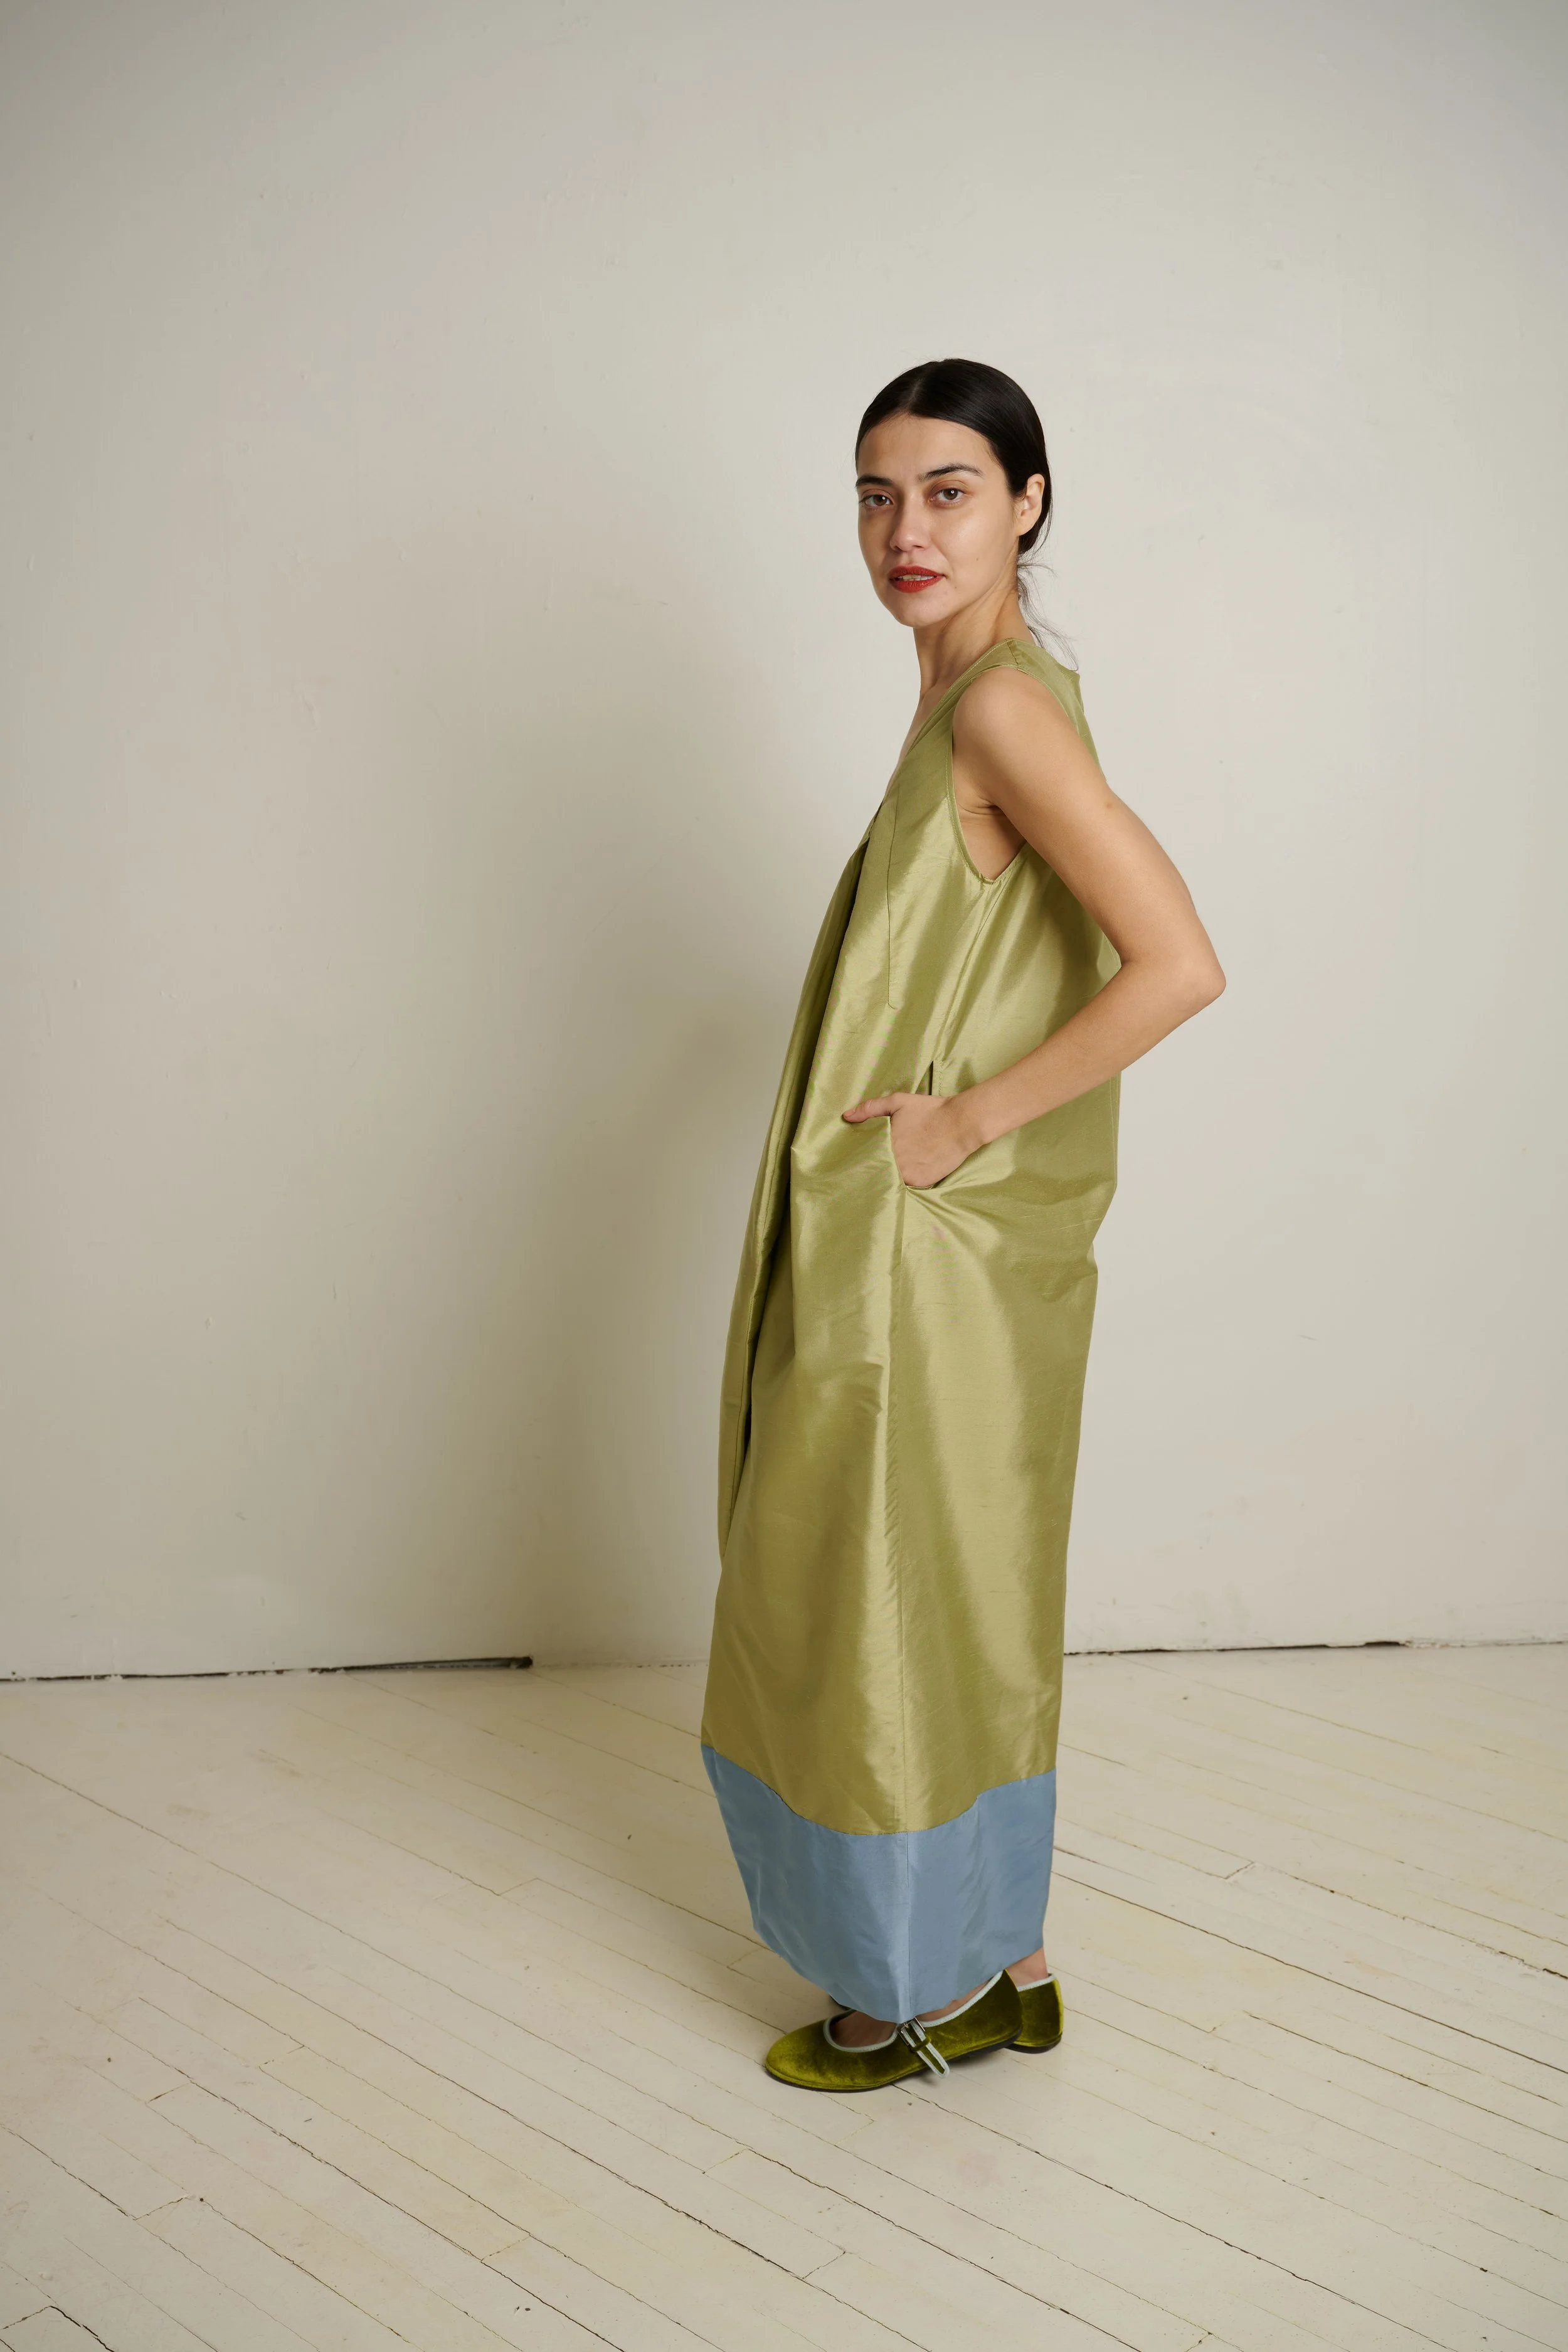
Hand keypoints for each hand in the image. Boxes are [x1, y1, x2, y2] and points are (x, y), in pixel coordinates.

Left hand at [841, 1091, 980, 1188]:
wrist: (962, 1123)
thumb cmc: (929, 1110)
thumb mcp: (898, 1102)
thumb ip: (870, 1108)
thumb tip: (846, 1116)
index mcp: (885, 1143)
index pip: (864, 1157)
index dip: (860, 1158)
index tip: (854, 1159)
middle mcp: (895, 1162)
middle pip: (876, 1170)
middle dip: (871, 1169)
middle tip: (862, 1170)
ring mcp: (909, 1174)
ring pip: (889, 1180)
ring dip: (885, 1178)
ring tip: (878, 1177)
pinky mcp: (922, 1182)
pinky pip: (905, 1187)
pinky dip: (901, 1183)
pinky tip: (897, 1179)